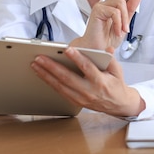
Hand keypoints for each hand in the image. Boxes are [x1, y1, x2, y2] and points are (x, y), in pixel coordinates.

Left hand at [31, 46, 145, 116]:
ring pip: (60, 86)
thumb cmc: (116, 86)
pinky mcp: (75, 102)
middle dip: (52, 67)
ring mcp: (81, 98)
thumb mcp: (118, 71)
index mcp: (100, 81)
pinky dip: (49, 82)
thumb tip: (107, 48)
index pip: (87, 68)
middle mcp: (89, 91)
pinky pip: (60, 91)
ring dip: (45, 75)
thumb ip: (111, 59)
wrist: (118, 105)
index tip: (67, 50)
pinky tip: (41, 75)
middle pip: (67, 78)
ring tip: (35, 65)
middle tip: (40, 57)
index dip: (77, 58)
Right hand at [70, 0, 147, 50]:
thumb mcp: (124, 26)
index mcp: (114, 7)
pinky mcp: (97, 10)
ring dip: (125, 19)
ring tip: (123, 31)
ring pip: (121, 4)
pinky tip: (117, 31)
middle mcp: (107, 3)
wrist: (96, 50)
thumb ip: (130, 12)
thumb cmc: (107, 40)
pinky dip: (119, 23)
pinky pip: (115, 12)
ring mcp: (101, 6)